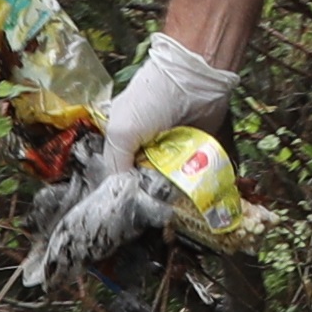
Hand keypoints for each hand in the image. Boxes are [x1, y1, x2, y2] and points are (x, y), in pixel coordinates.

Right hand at [17, 33, 231, 288]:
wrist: (194, 79)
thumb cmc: (150, 100)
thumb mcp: (122, 131)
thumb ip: (116, 165)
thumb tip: (118, 197)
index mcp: (122, 142)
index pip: (115, 177)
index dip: (117, 197)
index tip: (118, 224)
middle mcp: (144, 150)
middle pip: (142, 185)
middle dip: (144, 205)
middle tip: (146, 231)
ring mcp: (170, 154)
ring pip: (167, 187)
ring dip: (169, 203)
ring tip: (169, 229)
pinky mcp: (195, 155)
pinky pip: (191, 180)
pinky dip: (191, 193)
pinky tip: (190, 212)